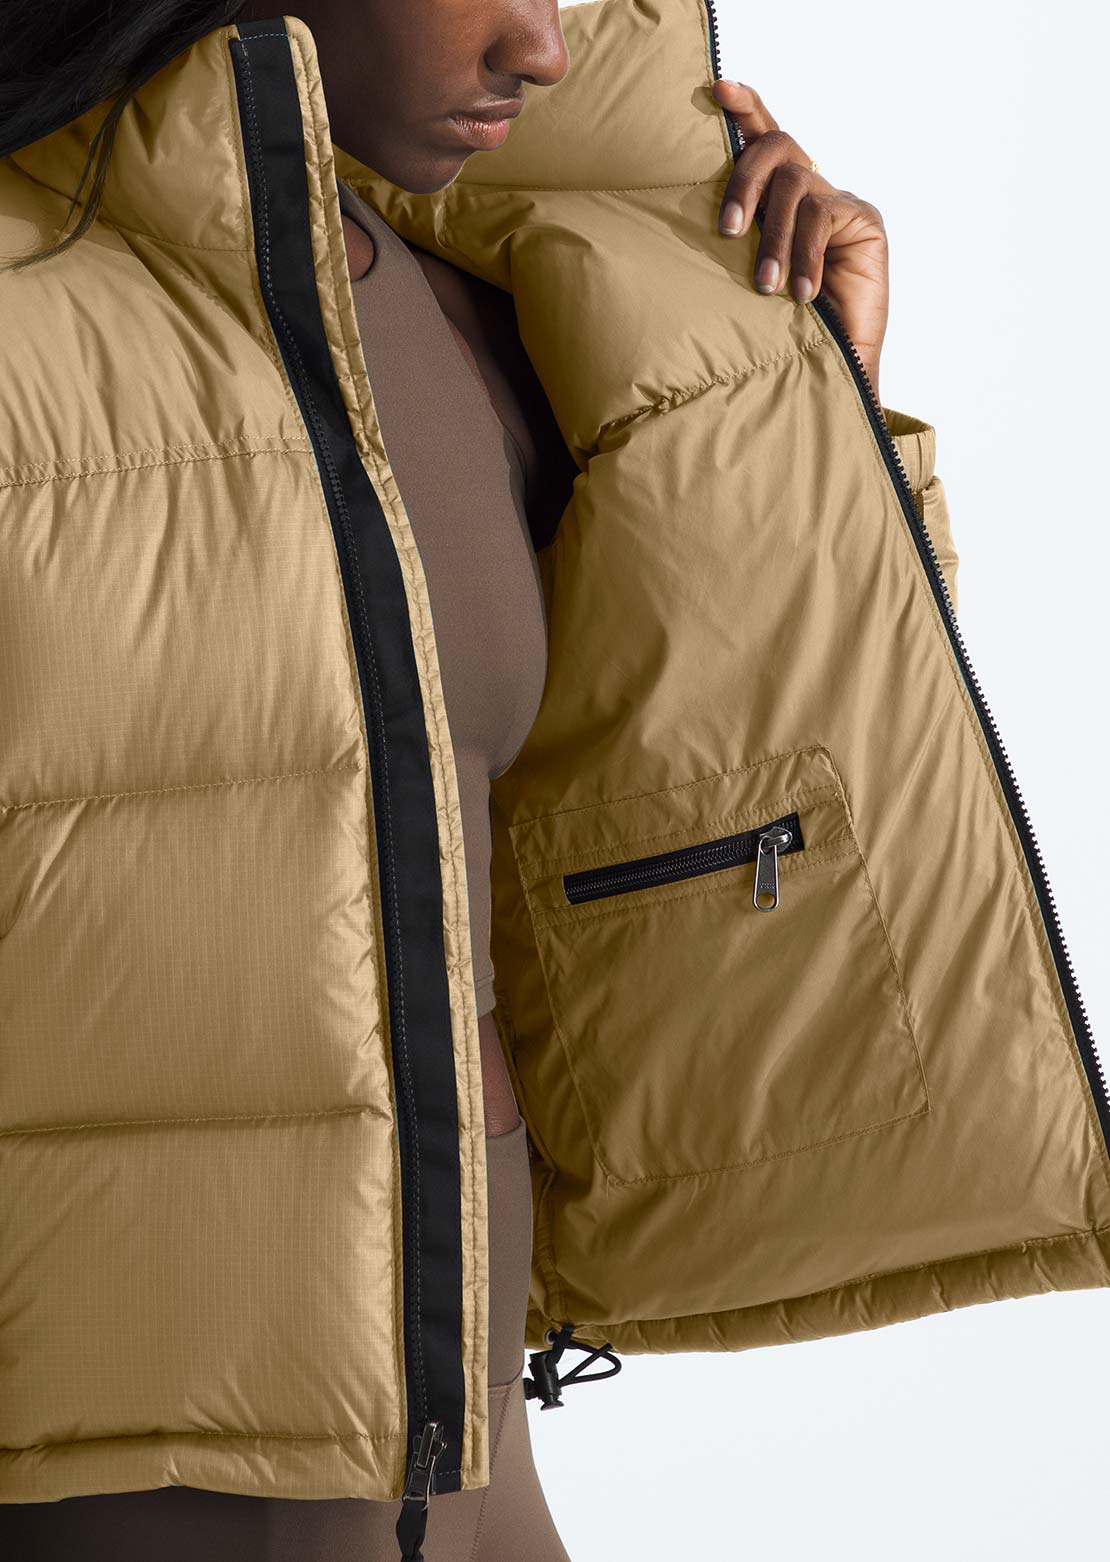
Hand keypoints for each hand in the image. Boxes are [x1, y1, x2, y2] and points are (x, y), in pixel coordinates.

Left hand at [711, 79, 888, 399]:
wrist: (832, 370)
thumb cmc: (783, 331)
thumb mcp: (745, 284)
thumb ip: (734, 247)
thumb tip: (680, 226)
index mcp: (778, 202)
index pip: (765, 139)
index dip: (747, 110)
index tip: (719, 90)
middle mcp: (809, 193)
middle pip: (777, 148)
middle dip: (745, 182)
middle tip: (727, 232)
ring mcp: (838, 204)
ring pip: (797, 185)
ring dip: (775, 236)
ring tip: (766, 285)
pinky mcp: (863, 221)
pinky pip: (823, 215)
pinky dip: (806, 254)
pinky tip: (803, 293)